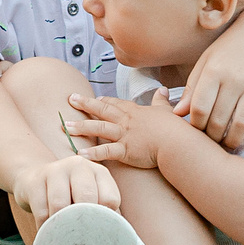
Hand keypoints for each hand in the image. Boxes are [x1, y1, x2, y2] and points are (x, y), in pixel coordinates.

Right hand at [11, 154, 121, 226]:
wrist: (34, 178)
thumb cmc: (69, 194)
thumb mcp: (90, 196)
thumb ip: (106, 213)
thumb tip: (122, 238)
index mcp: (99, 172)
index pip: (110, 199)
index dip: (105, 219)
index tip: (98, 230)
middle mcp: (79, 166)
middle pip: (87, 198)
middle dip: (83, 221)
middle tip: (80, 237)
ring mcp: (55, 171)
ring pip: (61, 205)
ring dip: (61, 225)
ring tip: (62, 235)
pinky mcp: (35, 181)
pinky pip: (42, 211)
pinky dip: (45, 227)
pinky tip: (48, 231)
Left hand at [64, 90, 191, 169]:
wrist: (177, 142)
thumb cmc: (173, 129)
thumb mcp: (166, 111)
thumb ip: (161, 101)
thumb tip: (163, 90)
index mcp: (135, 112)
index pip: (117, 103)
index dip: (105, 100)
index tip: (95, 98)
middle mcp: (127, 121)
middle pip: (102, 110)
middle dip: (85, 104)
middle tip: (70, 99)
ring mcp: (124, 135)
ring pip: (99, 129)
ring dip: (82, 127)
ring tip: (67, 127)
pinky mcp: (125, 150)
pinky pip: (106, 151)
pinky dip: (92, 153)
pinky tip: (80, 154)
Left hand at [184, 13, 243, 149]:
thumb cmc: (231, 46)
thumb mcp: (207, 60)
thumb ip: (192, 87)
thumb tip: (178, 113)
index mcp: (214, 71)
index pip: (199, 108)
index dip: (195, 126)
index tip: (196, 131)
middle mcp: (235, 79)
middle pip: (219, 120)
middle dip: (213, 137)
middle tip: (211, 143)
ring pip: (242, 124)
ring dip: (234, 140)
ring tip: (229, 144)